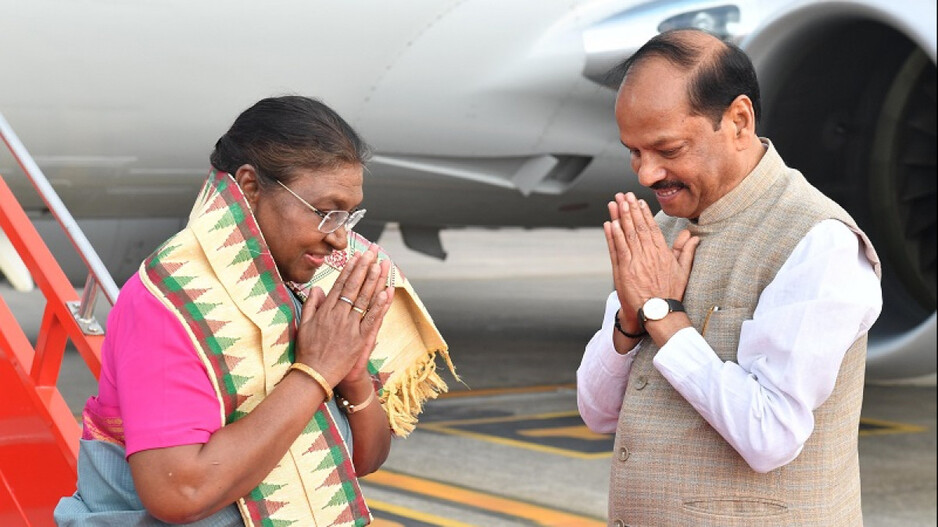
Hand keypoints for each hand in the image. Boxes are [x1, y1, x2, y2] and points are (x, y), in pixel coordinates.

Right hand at [294, 245, 394, 387]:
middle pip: (354, 287)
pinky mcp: (359, 339)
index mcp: (325, 311)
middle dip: (365, 267)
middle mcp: (338, 315)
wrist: (314, 375)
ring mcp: (350, 326)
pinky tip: (386, 292)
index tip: (358, 255)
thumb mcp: (303, 325)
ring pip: (364, 299)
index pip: (341, 284)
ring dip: (374, 280)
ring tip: (381, 264)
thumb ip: (311, 305)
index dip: (351, 268)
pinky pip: (371, 319)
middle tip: (373, 252)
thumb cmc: (308, 351)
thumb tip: (317, 288)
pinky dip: (379, 306)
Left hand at [604, 192, 698, 322]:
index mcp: (662, 253)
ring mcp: (635, 262)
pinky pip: (617, 250)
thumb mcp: (683, 270)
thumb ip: (686, 251)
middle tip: (624, 195)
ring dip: (621, 217)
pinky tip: (609, 224)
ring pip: (627, 235)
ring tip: (616, 203)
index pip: (652, 228)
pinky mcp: (624, 271)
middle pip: (638, 227)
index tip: (639, 201)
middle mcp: (648, 254)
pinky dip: (613, 236)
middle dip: (630, 209)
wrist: (659, 312)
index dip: (644, 213)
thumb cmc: (670, 293)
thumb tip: (692, 236)